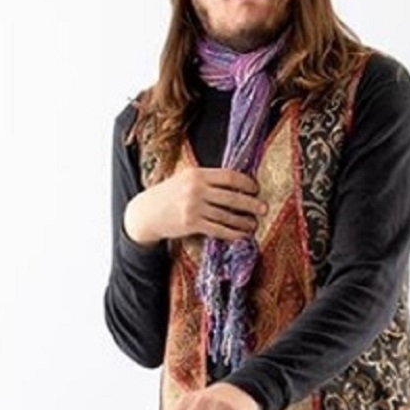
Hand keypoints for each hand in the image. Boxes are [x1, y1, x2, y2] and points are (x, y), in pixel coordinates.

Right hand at [124, 167, 266, 245]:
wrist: (146, 212)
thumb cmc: (168, 195)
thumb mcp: (185, 179)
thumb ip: (207, 179)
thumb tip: (235, 182)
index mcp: (197, 174)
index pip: (229, 176)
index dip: (246, 183)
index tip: (256, 189)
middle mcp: (197, 189)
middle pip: (232, 196)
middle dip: (251, 203)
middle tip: (264, 208)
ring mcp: (194, 207)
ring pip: (227, 215)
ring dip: (243, 221)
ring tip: (253, 224)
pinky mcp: (191, 224)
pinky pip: (218, 229)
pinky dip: (232, 233)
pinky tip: (241, 235)